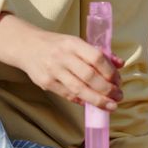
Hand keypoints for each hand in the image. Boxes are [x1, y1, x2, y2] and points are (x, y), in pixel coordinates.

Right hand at [0, 13, 123, 109]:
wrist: (26, 46)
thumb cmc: (57, 45)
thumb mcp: (76, 43)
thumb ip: (98, 53)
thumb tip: (120, 64)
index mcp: (73, 43)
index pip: (96, 58)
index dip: (110, 72)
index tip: (118, 80)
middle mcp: (63, 56)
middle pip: (89, 76)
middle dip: (107, 89)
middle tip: (118, 96)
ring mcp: (53, 70)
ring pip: (79, 89)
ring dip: (97, 100)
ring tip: (110, 105)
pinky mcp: (45, 82)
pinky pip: (67, 95)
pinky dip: (81, 100)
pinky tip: (91, 103)